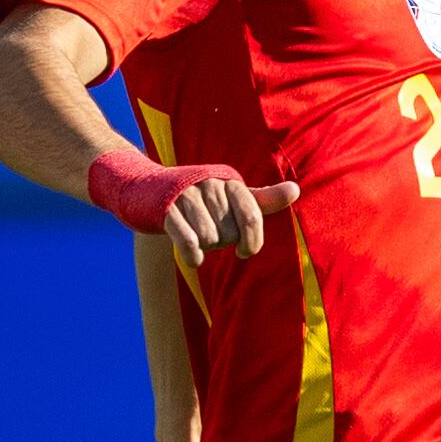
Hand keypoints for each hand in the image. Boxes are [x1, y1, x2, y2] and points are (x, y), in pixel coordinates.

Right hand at [159, 173, 299, 268]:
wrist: (145, 187)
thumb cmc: (198, 198)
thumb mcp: (231, 196)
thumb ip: (262, 199)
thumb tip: (295, 190)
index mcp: (229, 181)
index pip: (252, 216)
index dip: (252, 241)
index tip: (245, 252)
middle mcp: (209, 184)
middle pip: (230, 232)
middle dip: (222, 242)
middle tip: (209, 233)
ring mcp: (185, 195)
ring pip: (209, 238)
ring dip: (204, 247)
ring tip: (195, 236)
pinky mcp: (164, 209)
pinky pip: (188, 241)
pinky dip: (192, 257)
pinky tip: (193, 259)